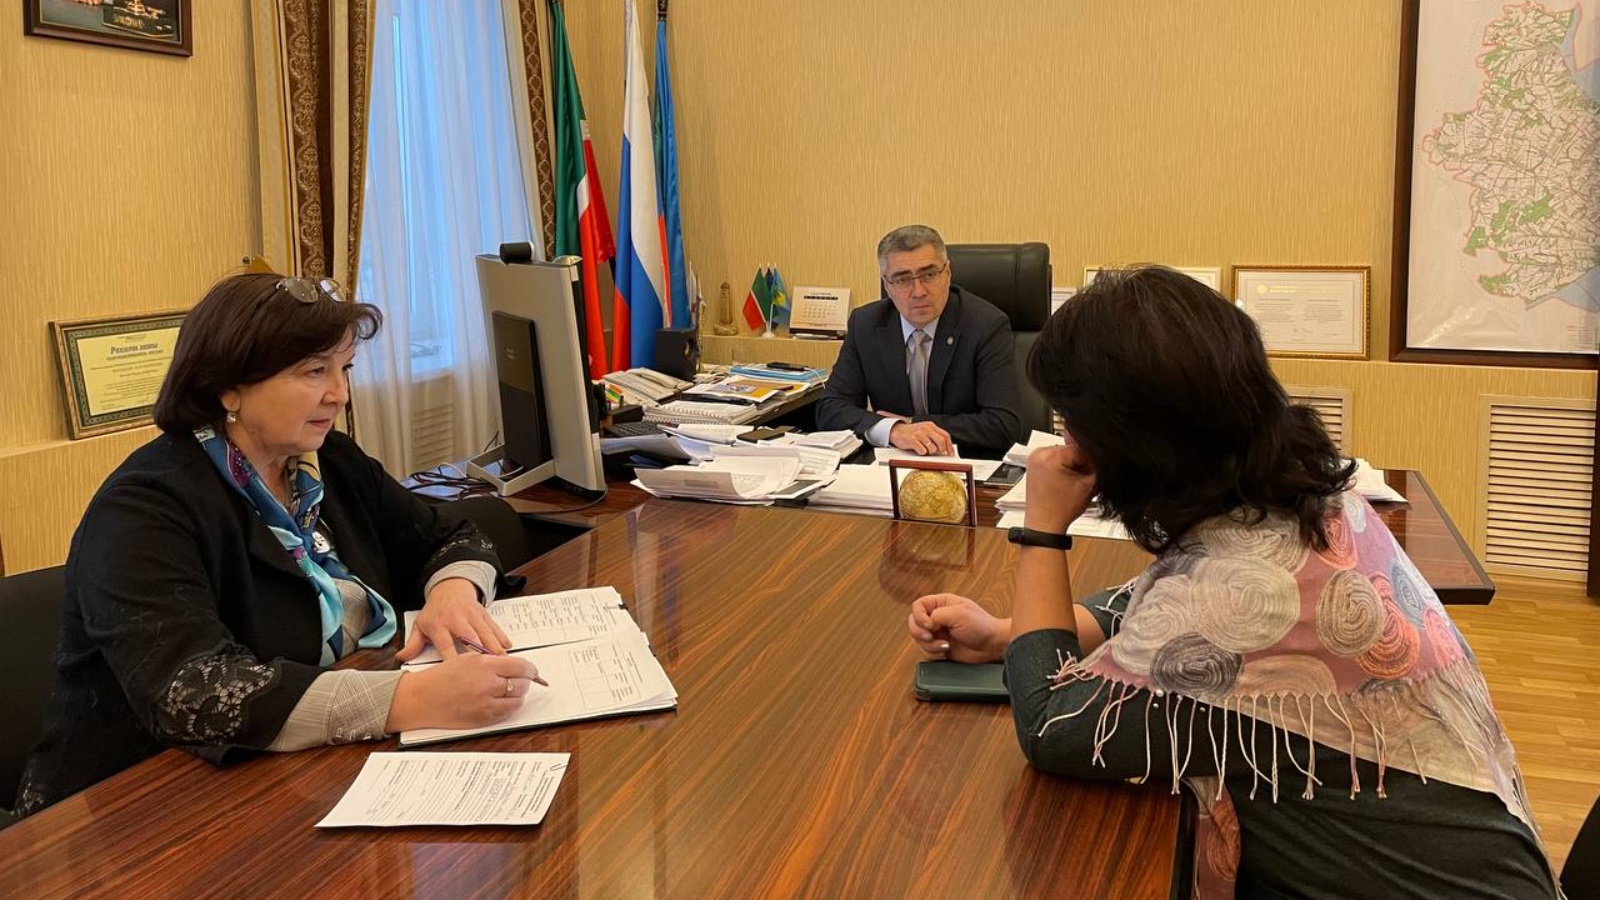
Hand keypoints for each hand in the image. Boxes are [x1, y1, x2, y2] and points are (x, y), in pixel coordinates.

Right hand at [385, 653, 541, 731]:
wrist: (421, 698)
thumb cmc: (441, 677)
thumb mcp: (466, 659)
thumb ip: (491, 662)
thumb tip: (513, 666)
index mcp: (484, 664)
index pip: (521, 666)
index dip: (530, 669)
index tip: (531, 670)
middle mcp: (487, 683)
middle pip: (522, 683)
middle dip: (525, 681)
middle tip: (522, 680)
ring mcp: (486, 703)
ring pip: (517, 699)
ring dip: (518, 695)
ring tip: (511, 691)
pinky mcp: (483, 718)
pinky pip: (506, 713)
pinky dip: (508, 707)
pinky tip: (502, 702)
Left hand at [395, 578, 510, 661]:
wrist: (449, 587)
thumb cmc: (435, 611)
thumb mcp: (420, 625)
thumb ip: (412, 644)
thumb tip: (401, 658)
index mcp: (438, 625)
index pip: (446, 645)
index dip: (453, 659)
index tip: (460, 674)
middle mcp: (456, 620)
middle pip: (470, 639)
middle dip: (481, 655)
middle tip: (489, 671)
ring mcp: (472, 616)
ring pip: (485, 633)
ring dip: (494, 648)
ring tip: (503, 663)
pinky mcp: (483, 614)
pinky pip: (494, 626)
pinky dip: (501, 636)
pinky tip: (508, 648)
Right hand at [889, 421, 953, 455]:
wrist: (896, 431)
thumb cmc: (911, 433)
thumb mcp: (924, 431)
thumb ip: (934, 436)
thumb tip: (945, 448)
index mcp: (931, 425)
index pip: (945, 435)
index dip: (949, 446)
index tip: (951, 453)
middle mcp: (926, 428)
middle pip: (941, 442)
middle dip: (941, 450)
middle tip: (937, 453)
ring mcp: (919, 434)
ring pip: (932, 448)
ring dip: (929, 452)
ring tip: (923, 449)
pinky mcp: (913, 440)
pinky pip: (922, 451)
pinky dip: (921, 453)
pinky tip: (917, 449)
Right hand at [907, 593, 1011, 663]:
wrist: (992, 646)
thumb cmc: (981, 626)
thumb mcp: (958, 614)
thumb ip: (936, 615)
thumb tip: (925, 624)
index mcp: (941, 603)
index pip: (918, 606)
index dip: (919, 616)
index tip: (930, 625)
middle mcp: (937, 617)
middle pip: (913, 623)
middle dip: (920, 632)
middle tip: (931, 636)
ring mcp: (938, 633)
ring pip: (918, 640)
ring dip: (929, 645)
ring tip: (945, 645)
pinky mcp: (940, 648)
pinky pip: (925, 652)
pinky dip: (933, 654)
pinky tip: (946, 651)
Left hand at [1023, 442, 1096, 534]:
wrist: (1044, 524)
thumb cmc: (1061, 510)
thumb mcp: (1088, 484)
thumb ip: (1096, 464)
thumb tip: (1098, 452)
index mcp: (1052, 456)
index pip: (1081, 448)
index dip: (1090, 462)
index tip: (1090, 473)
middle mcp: (1039, 453)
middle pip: (1071, 448)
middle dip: (1079, 463)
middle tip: (1079, 480)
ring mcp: (1034, 458)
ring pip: (1064, 453)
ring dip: (1070, 464)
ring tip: (1069, 482)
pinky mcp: (1033, 463)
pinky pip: (1054, 458)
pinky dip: (1061, 467)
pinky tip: (1062, 481)